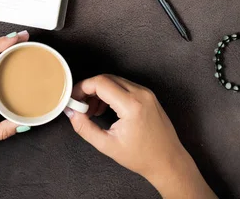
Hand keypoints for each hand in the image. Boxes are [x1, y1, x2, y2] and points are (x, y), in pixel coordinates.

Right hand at [65, 75, 214, 198]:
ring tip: (92, 111)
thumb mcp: (107, 145)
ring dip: (100, 91)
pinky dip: (111, 93)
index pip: (100, 83)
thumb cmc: (141, 157)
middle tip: (80, 105)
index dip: (82, 88)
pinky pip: (125, 86)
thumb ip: (85, 128)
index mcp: (131, 105)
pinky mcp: (148, 96)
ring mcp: (146, 93)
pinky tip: (105, 109)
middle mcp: (141, 94)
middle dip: (89, 89)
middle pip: (106, 78)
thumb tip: (72, 113)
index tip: (73, 98)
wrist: (168, 161)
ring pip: (115, 81)